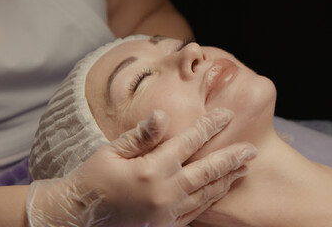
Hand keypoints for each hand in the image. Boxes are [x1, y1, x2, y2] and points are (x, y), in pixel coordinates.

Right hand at [26, 108, 257, 225]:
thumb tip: (163, 115)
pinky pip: (196, 211)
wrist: (78, 217)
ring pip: (206, 194)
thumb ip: (141, 136)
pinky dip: (211, 199)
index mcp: (151, 170)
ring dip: (227, 179)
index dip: (209, 126)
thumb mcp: (111, 152)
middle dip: (232, 158)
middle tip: (252, 150)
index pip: (188, 142)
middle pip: (207, 171)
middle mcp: (164, 193)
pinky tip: (220, 190)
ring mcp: (167, 213)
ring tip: (244, 169)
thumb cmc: (93, 179)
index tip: (227, 115)